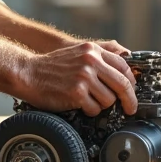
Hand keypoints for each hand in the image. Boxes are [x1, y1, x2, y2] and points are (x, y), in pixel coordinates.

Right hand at [16, 42, 136, 115]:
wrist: (28, 73)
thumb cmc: (51, 66)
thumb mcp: (77, 52)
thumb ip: (98, 57)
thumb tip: (124, 69)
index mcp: (93, 50)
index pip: (124, 66)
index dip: (131, 82)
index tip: (132, 91)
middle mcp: (91, 61)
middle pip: (122, 84)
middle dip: (129, 100)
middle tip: (130, 109)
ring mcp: (84, 77)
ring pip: (109, 100)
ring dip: (101, 105)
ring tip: (88, 101)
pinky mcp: (77, 93)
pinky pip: (94, 109)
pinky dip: (89, 110)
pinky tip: (79, 105)